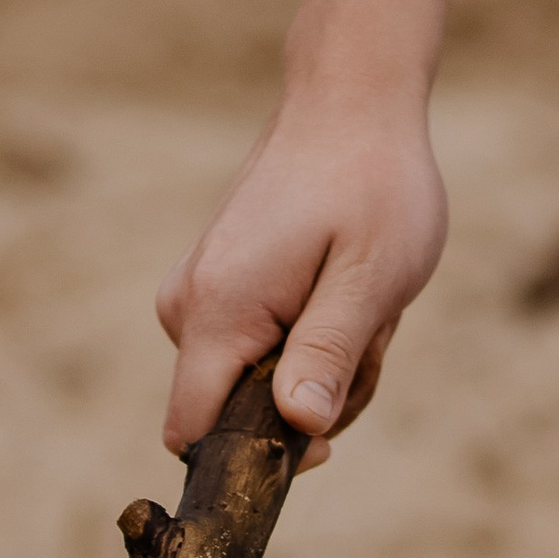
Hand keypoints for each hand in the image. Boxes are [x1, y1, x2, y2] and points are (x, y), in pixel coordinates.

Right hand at [156, 86, 448, 459]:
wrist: (351, 98)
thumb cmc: (371, 182)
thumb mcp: (370, 277)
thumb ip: (328, 355)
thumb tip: (298, 426)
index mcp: (217, 312)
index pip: (193, 435)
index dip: (253, 459)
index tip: (322, 436)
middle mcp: (187, 309)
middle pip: (232, 418)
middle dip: (310, 403)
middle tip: (366, 338)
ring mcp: (196, 297)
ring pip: (253, 388)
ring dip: (320, 368)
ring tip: (359, 303)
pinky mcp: (214, 288)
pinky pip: (256, 353)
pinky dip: (308, 340)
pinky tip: (339, 293)